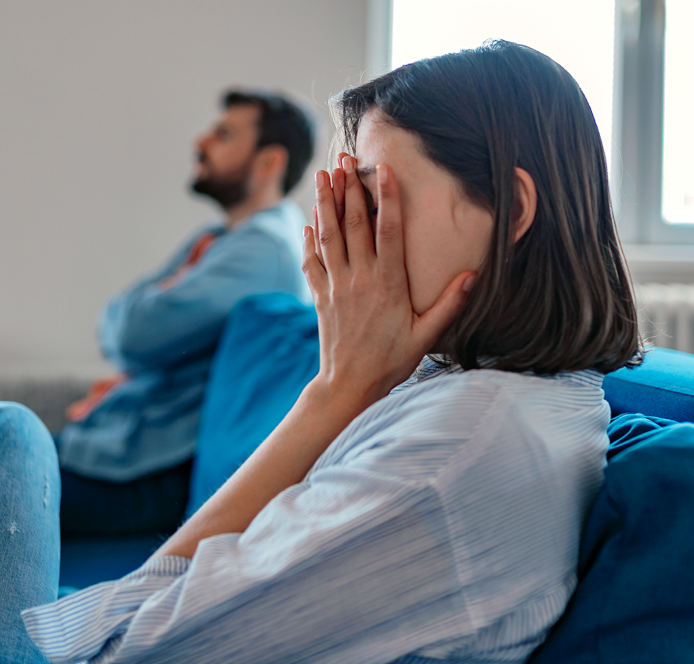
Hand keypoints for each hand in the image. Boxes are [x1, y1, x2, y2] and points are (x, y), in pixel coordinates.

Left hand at [303, 157, 474, 414]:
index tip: (383, 169)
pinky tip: (309, 222)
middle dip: (348, 188)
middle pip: (353, 224)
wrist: (349, 385)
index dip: (387, 197)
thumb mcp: (426, 336)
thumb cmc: (391, 361)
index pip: (389, 231)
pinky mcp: (320, 297)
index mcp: (388, 283)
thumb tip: (473, 274)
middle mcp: (360, 279)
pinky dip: (309, 239)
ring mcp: (336, 286)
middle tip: (344, 159)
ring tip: (322, 175)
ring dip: (325, 204)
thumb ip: (449, 304)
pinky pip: (312, 261)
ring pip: (329, 236)